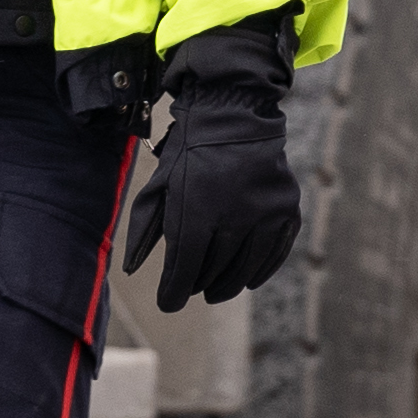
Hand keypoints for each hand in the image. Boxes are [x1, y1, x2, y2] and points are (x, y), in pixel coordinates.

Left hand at [124, 7, 301, 310]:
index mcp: (198, 209)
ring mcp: (265, 214)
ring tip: (213, 289)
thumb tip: (131, 270)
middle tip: (190, 288)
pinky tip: (246, 278)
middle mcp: (235, 215)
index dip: (174, 291)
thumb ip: (145, 229)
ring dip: (227, 284)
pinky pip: (274, 255)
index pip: (185, 267)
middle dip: (198, 285)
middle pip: (214, 270)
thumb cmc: (188, 153)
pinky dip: (258, 271)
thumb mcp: (159, 186)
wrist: (234, 114)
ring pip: (245, 268)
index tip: (169, 302)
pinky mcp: (287, 211)